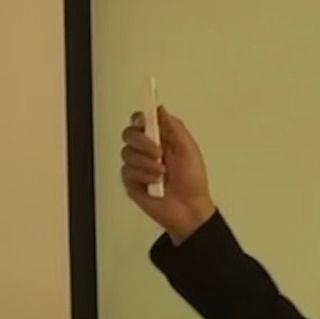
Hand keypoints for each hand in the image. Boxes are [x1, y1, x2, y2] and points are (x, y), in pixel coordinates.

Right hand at [118, 106, 214, 242]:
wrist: (188, 209)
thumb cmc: (192, 182)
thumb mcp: (189, 148)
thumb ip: (174, 127)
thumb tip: (160, 109)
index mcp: (161, 138)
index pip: (142, 120)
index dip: (140, 118)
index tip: (144, 121)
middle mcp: (147, 150)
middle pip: (129, 134)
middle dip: (142, 142)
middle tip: (158, 152)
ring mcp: (138, 165)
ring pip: (127, 153)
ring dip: (146, 163)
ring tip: (161, 172)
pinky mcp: (132, 181)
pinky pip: (127, 171)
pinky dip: (143, 176)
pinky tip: (154, 183)